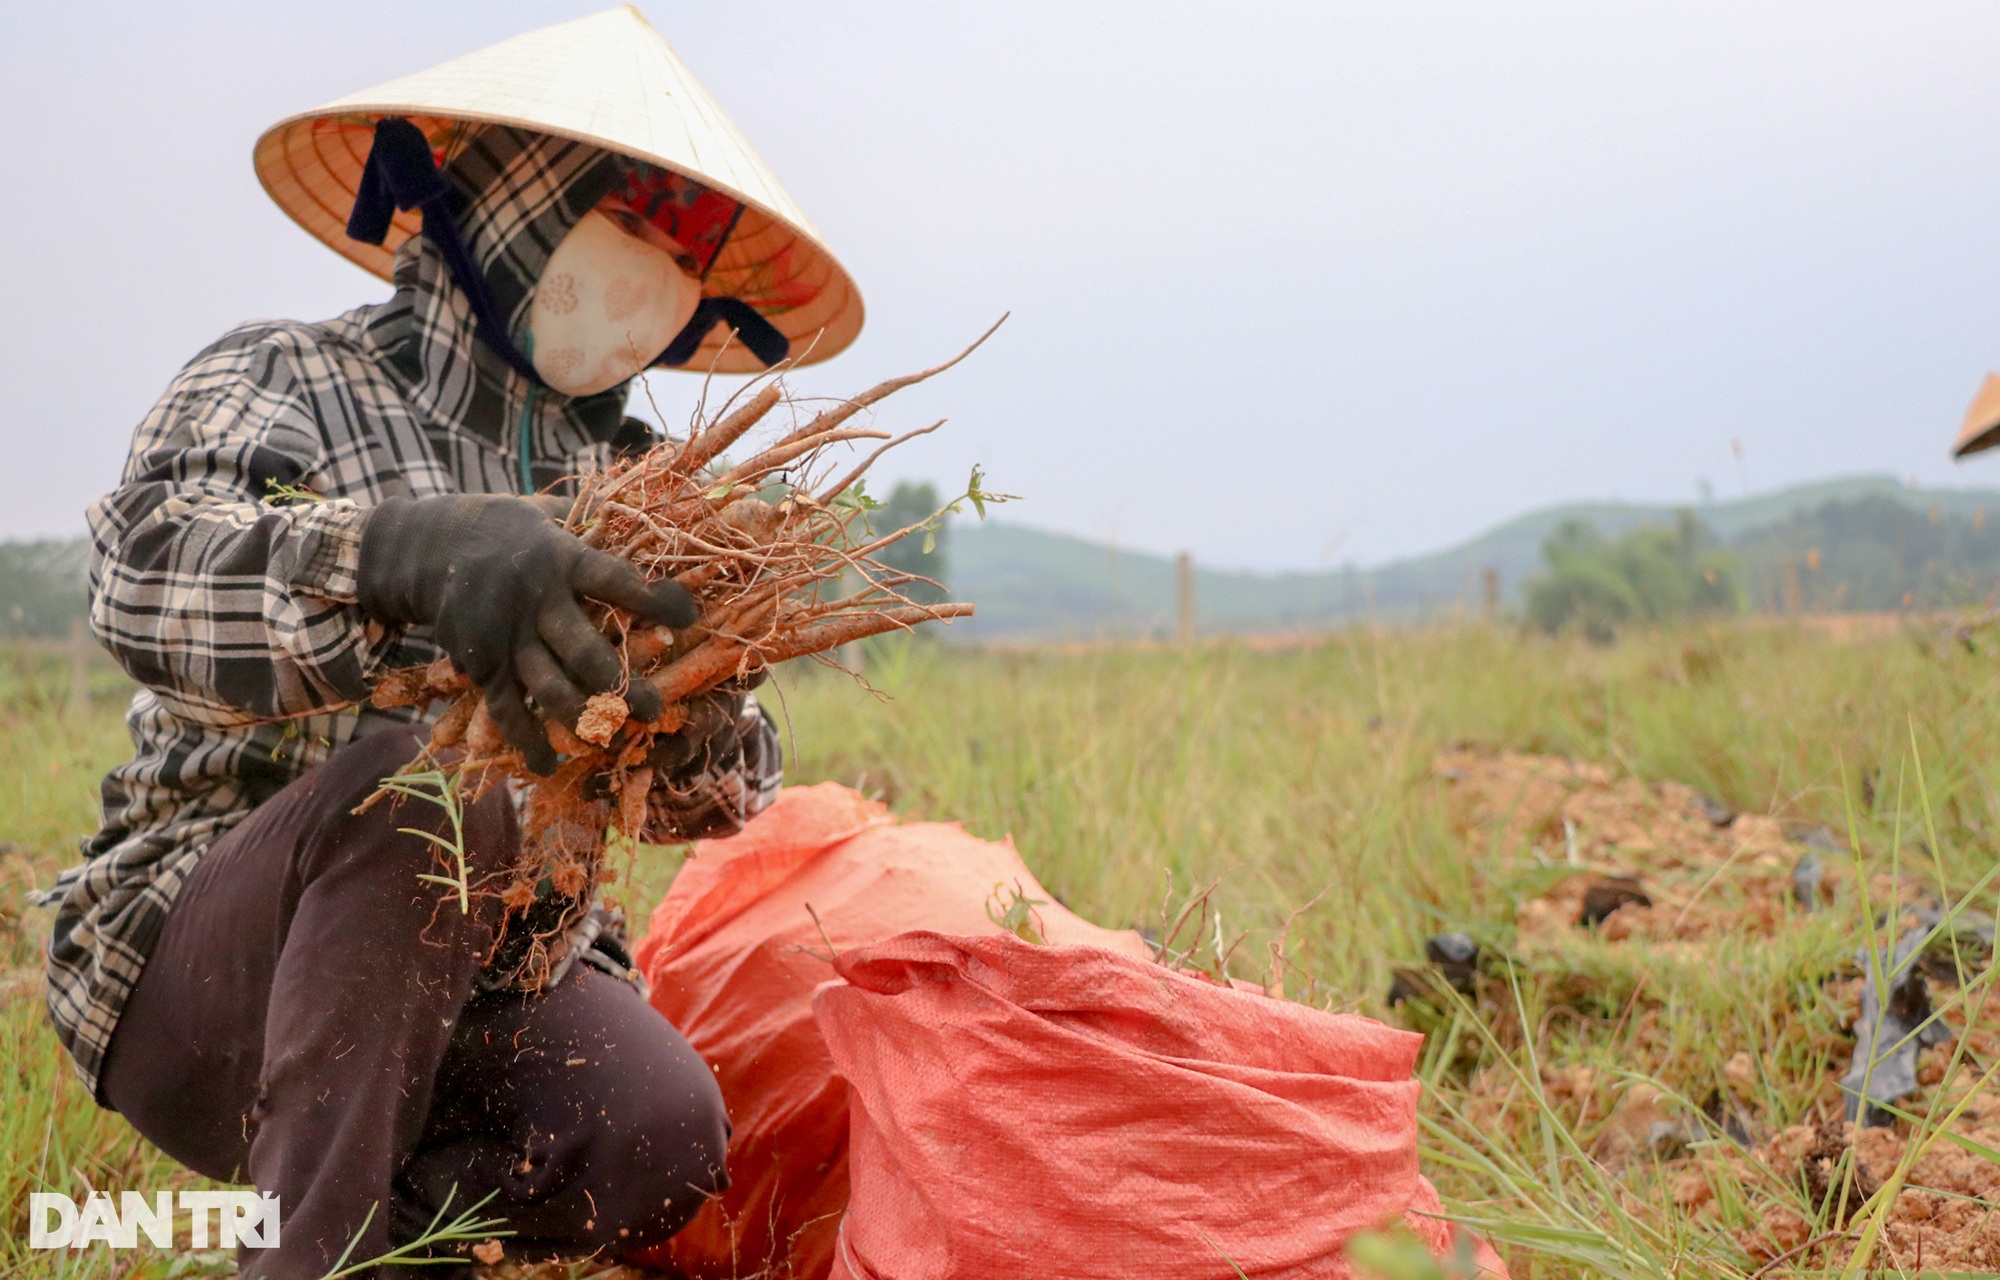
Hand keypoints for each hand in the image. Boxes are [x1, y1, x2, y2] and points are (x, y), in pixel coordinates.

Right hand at [358, 494, 694, 773]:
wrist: (426, 547)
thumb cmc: (507, 530)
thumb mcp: (548, 515)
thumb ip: (592, 528)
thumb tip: (650, 527)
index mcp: (560, 559)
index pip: (614, 581)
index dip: (652, 599)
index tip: (689, 614)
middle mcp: (535, 600)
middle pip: (584, 651)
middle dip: (622, 685)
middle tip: (654, 709)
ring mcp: (506, 636)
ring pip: (549, 687)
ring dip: (586, 717)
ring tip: (615, 737)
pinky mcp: (481, 664)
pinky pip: (506, 709)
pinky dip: (527, 741)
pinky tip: (549, 766)